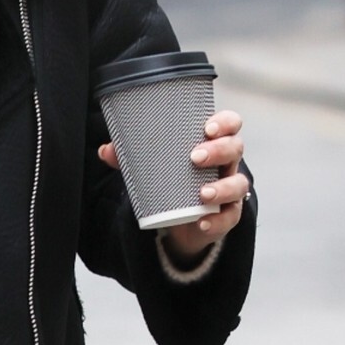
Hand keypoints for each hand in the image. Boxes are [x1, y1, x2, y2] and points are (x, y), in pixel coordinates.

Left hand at [98, 108, 248, 260]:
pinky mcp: (226, 215)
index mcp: (213, 143)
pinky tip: (201, 221)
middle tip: (195, 157)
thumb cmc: (172, 181)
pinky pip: (228, 218)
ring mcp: (230, 190)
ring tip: (203, 194)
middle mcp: (226, 164)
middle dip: (220, 150)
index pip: (230, 125)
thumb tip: (105, 150)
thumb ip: (129, 158)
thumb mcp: (152, 168)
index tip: (207, 128)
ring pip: (238, 183)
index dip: (225, 123)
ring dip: (222, 187)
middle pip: (236, 148)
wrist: (180, 221)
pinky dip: (215, 221)